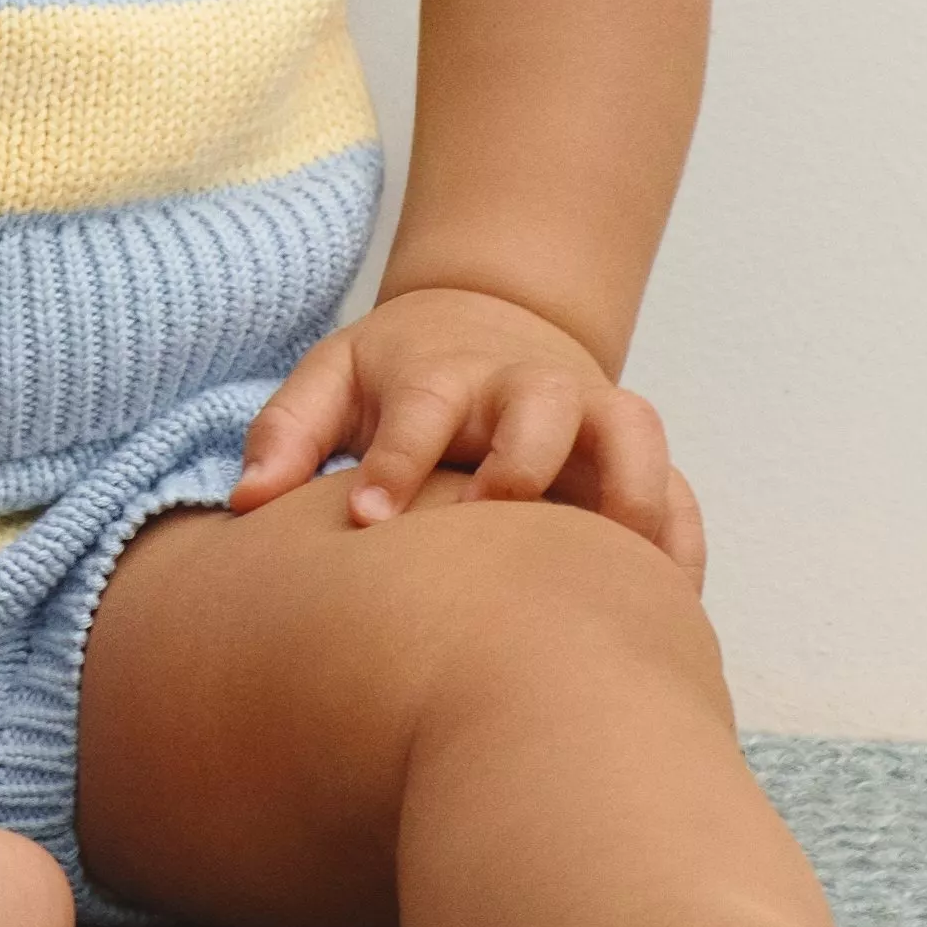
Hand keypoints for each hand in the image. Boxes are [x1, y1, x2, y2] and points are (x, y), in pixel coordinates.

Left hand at [226, 287, 708, 576]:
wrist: (492, 317)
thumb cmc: (399, 373)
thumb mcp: (332, 379)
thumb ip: (286, 433)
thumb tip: (244, 503)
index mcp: (441, 372)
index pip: (421, 408)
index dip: (395, 461)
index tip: (363, 520)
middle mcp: (524, 386)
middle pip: (540, 409)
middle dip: (520, 466)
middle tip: (488, 535)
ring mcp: (591, 412)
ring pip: (633, 436)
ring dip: (628, 496)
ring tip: (612, 576)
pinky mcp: (634, 451)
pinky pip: (681, 489)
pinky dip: (681, 541)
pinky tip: (669, 608)